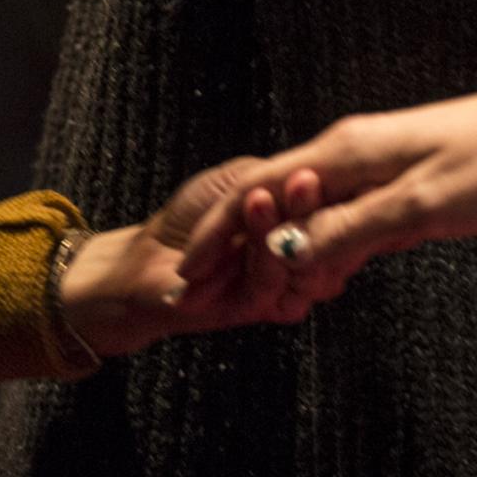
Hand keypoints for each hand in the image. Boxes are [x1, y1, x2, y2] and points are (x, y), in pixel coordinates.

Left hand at [56, 161, 328, 356]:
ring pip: (306, 267)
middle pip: (328, 240)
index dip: (327, 191)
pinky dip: (265, 260)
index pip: (329, 209)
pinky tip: (251, 235)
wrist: (146, 258)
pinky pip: (275, 289)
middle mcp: (296, 256)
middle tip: (303, 181)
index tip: (317, 167)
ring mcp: (282, 285)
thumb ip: (274, 178)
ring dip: (284, 229)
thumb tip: (314, 172)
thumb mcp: (236, 181)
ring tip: (264, 199)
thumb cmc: (188, 218)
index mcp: (297, 224)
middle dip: (312, 208)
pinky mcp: (260, 309)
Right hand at [182, 67, 476, 304]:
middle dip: (241, 252)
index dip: (217, 234)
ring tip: (260, 305)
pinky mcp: (407, 184)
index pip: (258, 192)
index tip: (183, 274)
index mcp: (347, 151)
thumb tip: (291, 257)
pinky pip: (350, 221)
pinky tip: (324, 281)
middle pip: (276, 206)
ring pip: (313, 218)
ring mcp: (381, 169)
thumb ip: (354, 230)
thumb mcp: (424, 206)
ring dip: (286, 257)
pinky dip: (329, 251)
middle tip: (211, 303)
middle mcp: (354, 154)